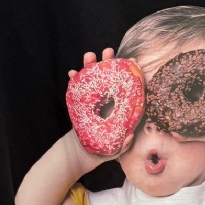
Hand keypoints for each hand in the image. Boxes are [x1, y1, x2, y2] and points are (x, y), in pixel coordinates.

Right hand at [68, 47, 134, 164]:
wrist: (85, 153)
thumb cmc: (105, 149)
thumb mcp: (117, 148)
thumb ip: (124, 144)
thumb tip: (129, 136)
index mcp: (120, 106)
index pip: (127, 86)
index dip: (130, 73)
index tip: (133, 61)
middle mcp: (107, 99)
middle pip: (108, 77)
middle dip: (107, 63)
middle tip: (108, 51)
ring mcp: (93, 100)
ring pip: (92, 79)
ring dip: (89, 66)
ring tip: (89, 56)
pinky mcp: (80, 103)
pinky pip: (76, 89)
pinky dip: (74, 80)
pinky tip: (72, 73)